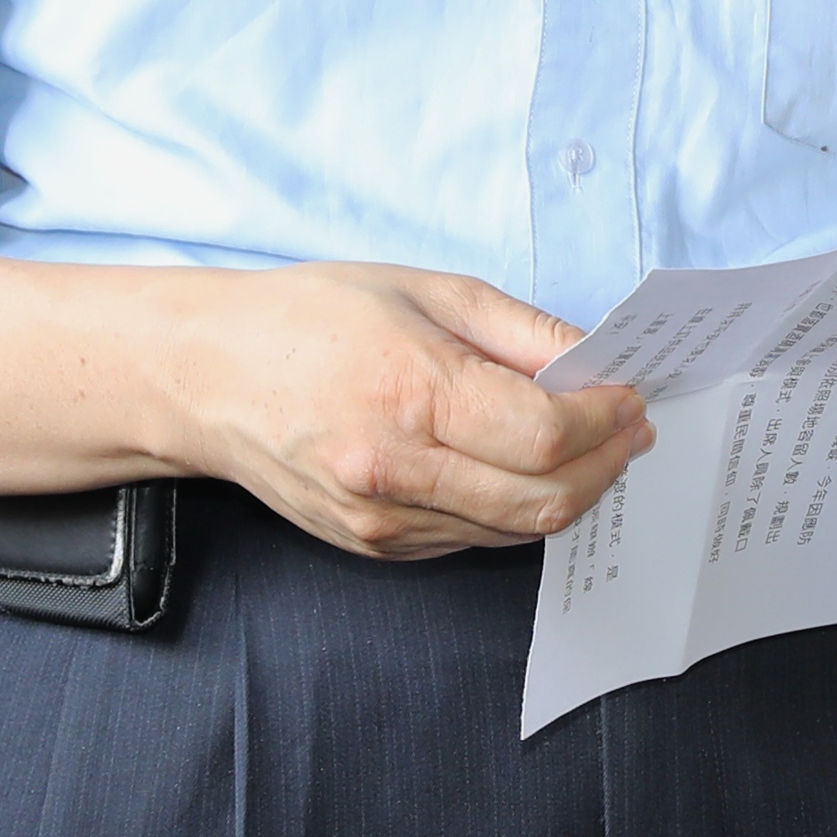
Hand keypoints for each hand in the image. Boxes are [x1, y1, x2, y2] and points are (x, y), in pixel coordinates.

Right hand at [168, 265, 650, 559]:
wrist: (206, 376)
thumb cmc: (310, 318)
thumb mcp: (427, 290)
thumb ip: (521, 333)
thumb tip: (597, 364)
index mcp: (412, 392)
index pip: (547, 433)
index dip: (607, 419)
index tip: (630, 395)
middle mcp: (395, 470)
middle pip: (546, 498)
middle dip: (607, 464)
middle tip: (629, 429)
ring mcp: (382, 520)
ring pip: (516, 530)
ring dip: (570, 491)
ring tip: (588, 446)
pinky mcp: (373, 546)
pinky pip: (473, 538)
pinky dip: (514, 507)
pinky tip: (520, 467)